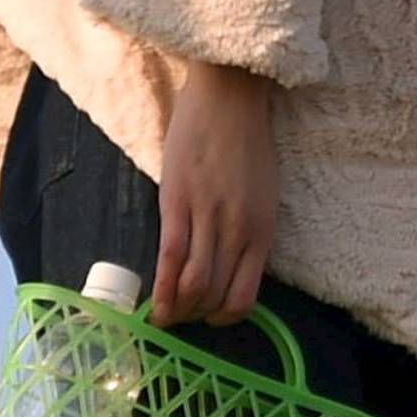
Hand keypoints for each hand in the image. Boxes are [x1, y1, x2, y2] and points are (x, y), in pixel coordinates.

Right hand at [151, 60, 279, 328]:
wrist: (229, 98)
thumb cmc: (245, 143)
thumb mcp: (261, 195)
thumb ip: (247, 229)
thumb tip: (229, 263)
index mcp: (263, 231)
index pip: (245, 297)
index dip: (223, 317)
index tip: (207, 316)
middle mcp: (240, 231)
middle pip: (217, 297)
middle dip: (196, 317)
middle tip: (179, 318)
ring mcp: (210, 218)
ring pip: (194, 285)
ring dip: (177, 310)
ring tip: (164, 315)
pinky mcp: (179, 202)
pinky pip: (171, 258)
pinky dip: (162, 289)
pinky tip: (153, 306)